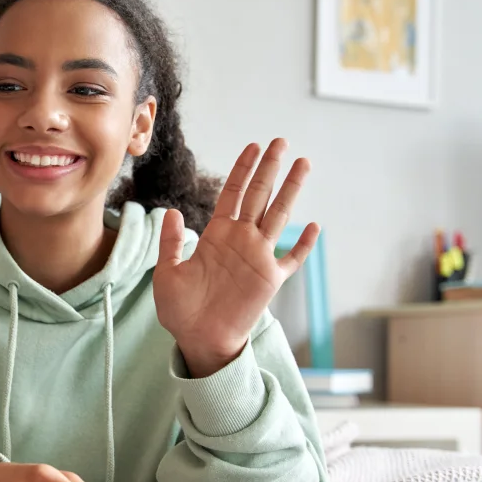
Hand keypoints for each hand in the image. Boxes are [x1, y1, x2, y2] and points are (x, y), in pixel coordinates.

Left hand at [154, 138, 318, 378]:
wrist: (198, 339)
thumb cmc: (180, 310)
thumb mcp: (167, 273)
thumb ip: (172, 243)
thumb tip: (172, 212)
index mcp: (217, 235)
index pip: (233, 193)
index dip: (242, 169)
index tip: (252, 146)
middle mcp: (241, 240)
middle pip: (259, 195)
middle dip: (270, 168)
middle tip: (281, 142)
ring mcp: (258, 258)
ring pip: (279, 216)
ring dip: (291, 190)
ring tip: (303, 164)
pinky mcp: (270, 280)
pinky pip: (292, 259)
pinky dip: (303, 245)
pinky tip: (313, 227)